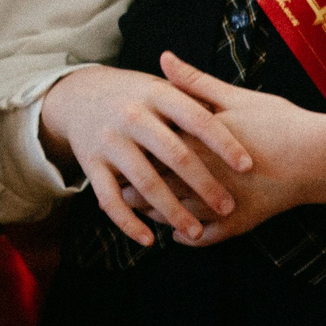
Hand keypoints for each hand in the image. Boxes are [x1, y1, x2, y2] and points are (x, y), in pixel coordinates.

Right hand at [37, 60, 251, 245]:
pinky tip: (149, 240)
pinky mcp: (90, 164)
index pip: (196, 118)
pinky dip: (128, 222)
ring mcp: (109, 141)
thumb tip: (238, 113)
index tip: (247, 166)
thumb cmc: (135, 95)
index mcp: (155, 94)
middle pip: (173, 153)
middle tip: (228, 206)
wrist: (78, 96)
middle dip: (204, 183)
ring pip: (144, 180)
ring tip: (195, 231)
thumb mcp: (160, 86)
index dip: (223, 142)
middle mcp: (131, 116)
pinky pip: (110, 199)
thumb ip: (195, 96)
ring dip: (171, 209)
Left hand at [116, 54, 325, 244]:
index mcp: (204, 143)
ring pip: (182, 214)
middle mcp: (211, 176)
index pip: (158, 150)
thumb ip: (195, 83)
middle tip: (115, 185)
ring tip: (137, 210)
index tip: (113, 149)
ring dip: (159, 214)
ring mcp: (228, 203)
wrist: (321, 156)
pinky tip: (177, 235)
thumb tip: (164, 57)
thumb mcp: (237, 97)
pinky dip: (191, 238)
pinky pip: (211, 237)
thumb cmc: (279, 121)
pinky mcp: (245, 223)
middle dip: (138, 187)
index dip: (134, 152)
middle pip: (164, 184)